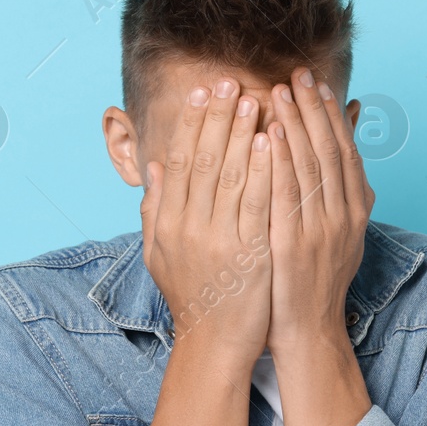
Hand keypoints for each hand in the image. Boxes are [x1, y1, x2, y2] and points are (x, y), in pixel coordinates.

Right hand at [140, 79, 273, 366]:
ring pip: (228, 175)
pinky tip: (271, 141)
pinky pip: (255, 202)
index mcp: (168, 223)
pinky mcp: (248, 253)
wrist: (215, 344)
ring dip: (241, 132)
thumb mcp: (162, 253)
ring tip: (254, 97)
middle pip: (202, 160)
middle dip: (216, 117)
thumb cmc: (194, 296)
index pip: (179, 161)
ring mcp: (217, 240)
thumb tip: (155, 167)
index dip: (191, 124)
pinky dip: (262, 169)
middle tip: (228, 81)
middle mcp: (188, 227)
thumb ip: (156, 210)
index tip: (202, 93)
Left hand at [265, 67, 374, 352]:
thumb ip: (347, 196)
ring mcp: (321, 230)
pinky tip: (268, 134)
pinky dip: (278, 161)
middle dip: (314, 109)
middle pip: (330, 150)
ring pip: (310, 165)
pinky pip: (286, 194)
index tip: (318, 85)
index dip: (332, 116)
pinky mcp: (294, 244)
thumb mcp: (342, 235)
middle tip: (298, 74)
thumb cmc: (316, 282)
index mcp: (356, 211)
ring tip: (280, 91)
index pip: (345, 151)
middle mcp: (344, 215)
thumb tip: (356, 163)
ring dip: (295, 124)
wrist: (309, 331)